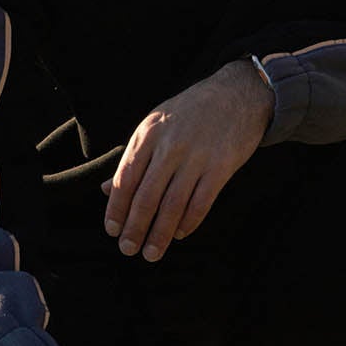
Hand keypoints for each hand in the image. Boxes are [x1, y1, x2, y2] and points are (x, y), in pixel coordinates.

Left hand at [102, 59, 272, 261]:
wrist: (238, 92)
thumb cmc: (192, 111)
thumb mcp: (157, 124)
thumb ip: (134, 157)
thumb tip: (107, 189)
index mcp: (149, 134)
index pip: (126, 179)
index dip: (117, 209)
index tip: (112, 231)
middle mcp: (170, 146)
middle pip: (146, 197)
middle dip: (135, 228)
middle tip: (128, 250)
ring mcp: (197, 157)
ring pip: (172, 205)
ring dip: (159, 234)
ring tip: (151, 253)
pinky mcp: (221, 166)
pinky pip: (200, 203)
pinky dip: (188, 222)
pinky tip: (179, 234)